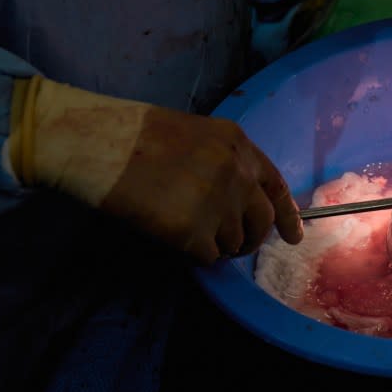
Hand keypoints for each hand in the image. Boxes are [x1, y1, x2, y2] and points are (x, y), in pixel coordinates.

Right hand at [99, 108, 302, 263]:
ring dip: (219, 245)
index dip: (287, 215)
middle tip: (239, 247)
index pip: (275, 187)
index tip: (294, 235)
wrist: (98, 142)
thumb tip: (240, 198)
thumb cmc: (136, 134)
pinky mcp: (194, 232)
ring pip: (235, 242)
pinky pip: (209, 256)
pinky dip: (197, 255)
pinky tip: (177, 239)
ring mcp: (219, 204)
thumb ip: (226, 162)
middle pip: (263, 221)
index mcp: (239, 146)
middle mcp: (238, 174)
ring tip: (192, 231)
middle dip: (254, 239)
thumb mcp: (196, 134)